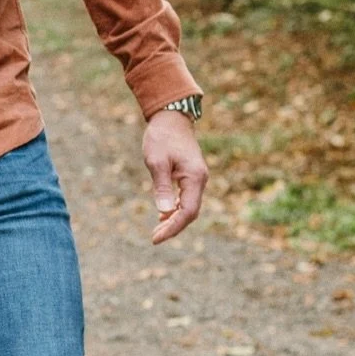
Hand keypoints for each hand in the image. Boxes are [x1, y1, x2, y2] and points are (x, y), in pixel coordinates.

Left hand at [144, 109, 207, 243]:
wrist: (171, 117)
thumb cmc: (162, 137)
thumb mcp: (156, 161)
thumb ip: (161, 186)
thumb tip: (163, 211)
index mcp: (195, 178)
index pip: (187, 212)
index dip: (173, 227)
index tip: (156, 238)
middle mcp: (200, 180)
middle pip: (190, 212)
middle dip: (173, 227)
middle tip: (155, 238)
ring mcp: (197, 178)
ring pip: (189, 206)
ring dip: (174, 220)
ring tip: (157, 231)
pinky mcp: (191, 175)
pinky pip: (186, 198)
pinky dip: (175, 209)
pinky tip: (163, 215)